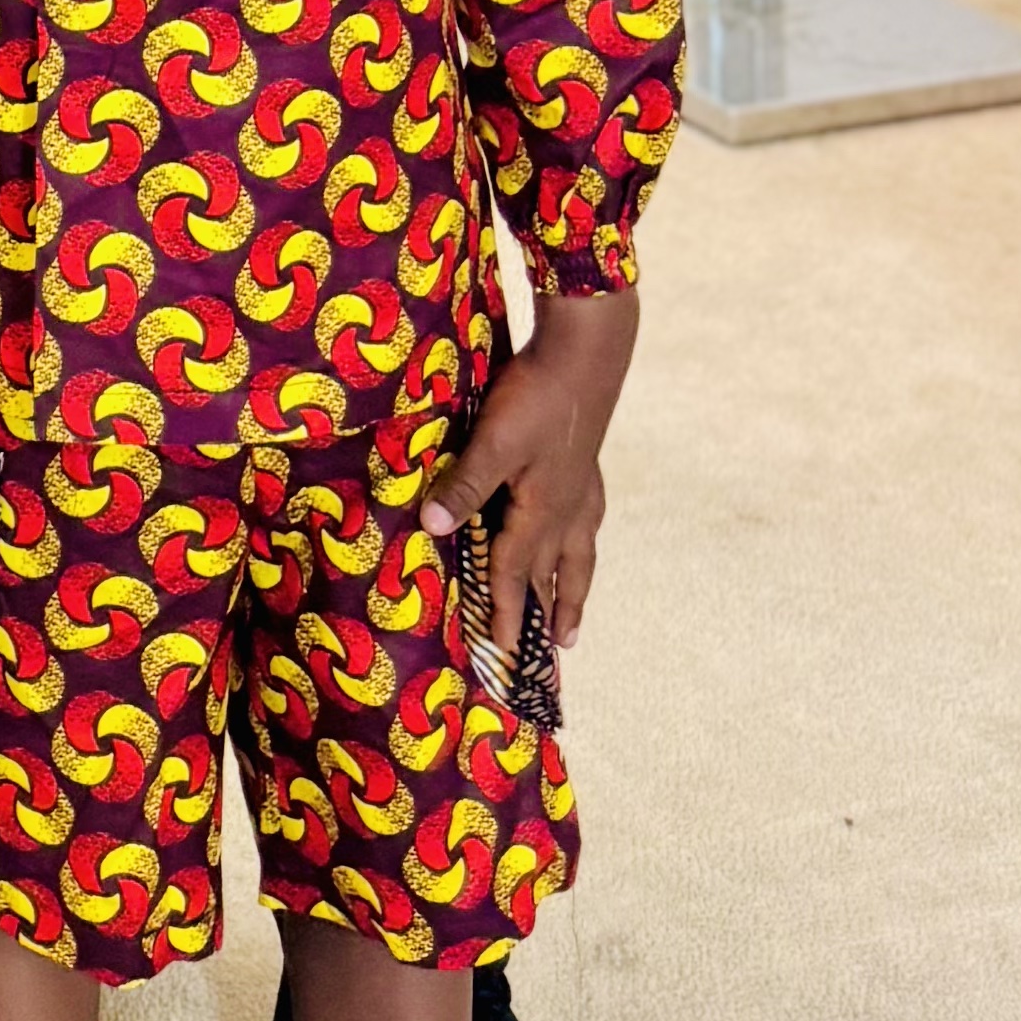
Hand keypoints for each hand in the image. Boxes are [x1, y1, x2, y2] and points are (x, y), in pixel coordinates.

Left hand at [424, 283, 636, 663]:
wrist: (587, 355)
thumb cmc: (535, 397)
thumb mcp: (493, 441)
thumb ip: (464, 484)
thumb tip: (433, 526)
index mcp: (541, 514)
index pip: (512, 575)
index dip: (502, 614)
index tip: (501, 657)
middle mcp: (566, 514)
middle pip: (551, 580)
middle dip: (542, 622)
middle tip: (547, 666)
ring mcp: (582, 493)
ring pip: (577, 560)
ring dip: (570, 597)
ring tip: (570, 630)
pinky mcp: (586, 469)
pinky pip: (584, 530)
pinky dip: (580, 553)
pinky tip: (579, 543)